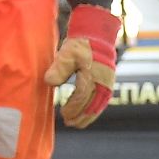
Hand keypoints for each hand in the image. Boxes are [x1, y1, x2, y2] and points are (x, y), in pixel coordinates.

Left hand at [45, 5, 120, 128]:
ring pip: (99, 105)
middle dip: (81, 116)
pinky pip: (103, 100)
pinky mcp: (108, 83)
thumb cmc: (80, 44)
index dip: (73, 108)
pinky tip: (88, 113)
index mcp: (92, 76)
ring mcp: (108, 83)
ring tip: (78, 123)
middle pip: (93, 105)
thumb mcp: (66, 53)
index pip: (82, 97)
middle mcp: (103, 82)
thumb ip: (58, 68)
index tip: (63, 115)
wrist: (97, 35)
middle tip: (70, 124)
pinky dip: (95, 109)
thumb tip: (49, 83)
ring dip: (89, 115)